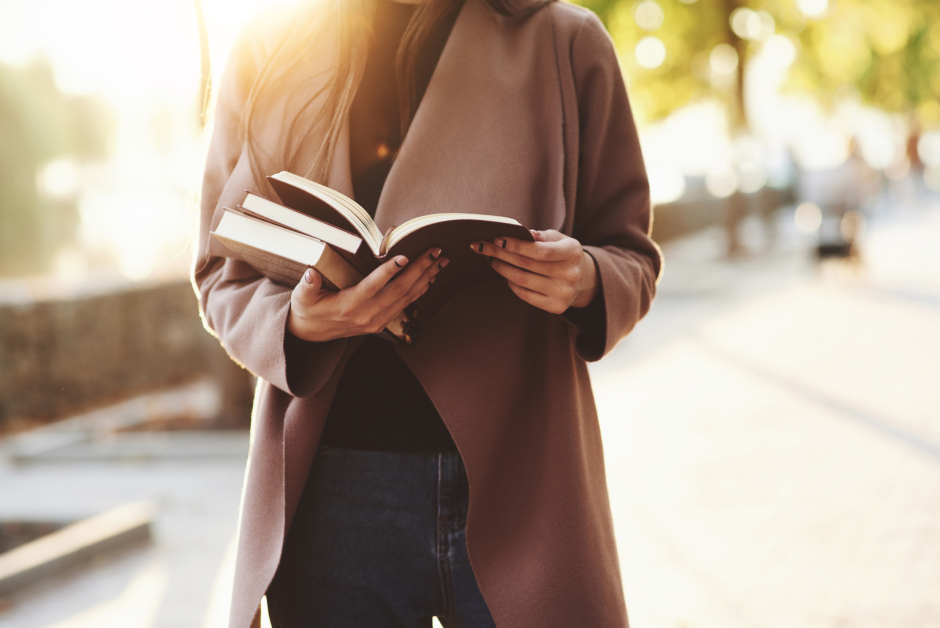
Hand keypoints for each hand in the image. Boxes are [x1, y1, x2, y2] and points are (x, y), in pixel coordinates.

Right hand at [287, 248, 448, 342]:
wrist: (311, 334)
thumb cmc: (307, 309)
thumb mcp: (302, 297)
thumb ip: (307, 284)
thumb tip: (311, 272)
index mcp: (348, 305)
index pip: (372, 287)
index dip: (388, 272)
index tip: (403, 257)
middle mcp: (367, 315)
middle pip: (399, 291)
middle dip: (419, 269)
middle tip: (434, 251)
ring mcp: (376, 321)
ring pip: (407, 298)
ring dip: (425, 278)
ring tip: (440, 261)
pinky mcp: (381, 322)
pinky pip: (405, 305)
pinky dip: (419, 290)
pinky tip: (430, 277)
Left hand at [471, 229, 597, 314]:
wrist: (585, 280)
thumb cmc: (565, 255)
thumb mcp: (560, 239)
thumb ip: (542, 236)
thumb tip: (523, 233)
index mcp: (572, 252)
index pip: (540, 250)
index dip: (517, 245)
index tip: (498, 239)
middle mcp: (570, 274)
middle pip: (527, 264)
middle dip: (501, 254)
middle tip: (484, 247)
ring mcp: (563, 292)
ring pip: (522, 280)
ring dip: (502, 269)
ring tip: (492, 260)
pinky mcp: (555, 307)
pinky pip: (525, 295)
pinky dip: (512, 284)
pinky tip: (506, 275)